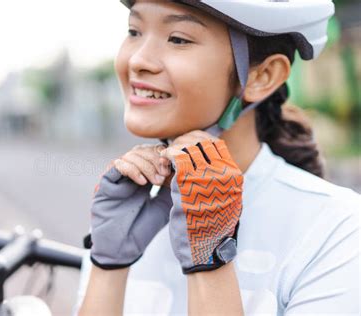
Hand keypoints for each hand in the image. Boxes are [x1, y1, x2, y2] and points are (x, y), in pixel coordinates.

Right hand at [88, 143, 172, 268]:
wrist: (122, 249)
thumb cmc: (142, 230)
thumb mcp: (165, 205)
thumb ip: (171, 187)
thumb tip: (183, 167)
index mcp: (144, 177)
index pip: (153, 154)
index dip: (164, 155)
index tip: (174, 166)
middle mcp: (129, 175)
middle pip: (142, 150)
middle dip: (156, 159)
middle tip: (165, 173)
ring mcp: (117, 178)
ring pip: (131, 155)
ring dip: (146, 165)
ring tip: (156, 181)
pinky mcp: (106, 183)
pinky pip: (118, 165)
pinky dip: (132, 169)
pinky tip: (142, 183)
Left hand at [161, 131, 243, 272]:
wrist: (204, 252)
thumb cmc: (210, 226)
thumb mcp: (223, 198)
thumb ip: (217, 177)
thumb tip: (204, 157)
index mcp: (233, 176)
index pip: (216, 143)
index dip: (198, 140)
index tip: (185, 146)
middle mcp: (223, 174)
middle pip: (202, 141)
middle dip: (184, 141)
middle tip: (173, 150)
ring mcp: (206, 178)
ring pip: (187, 146)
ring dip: (174, 148)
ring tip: (166, 158)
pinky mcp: (188, 185)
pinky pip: (175, 158)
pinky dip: (166, 156)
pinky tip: (162, 163)